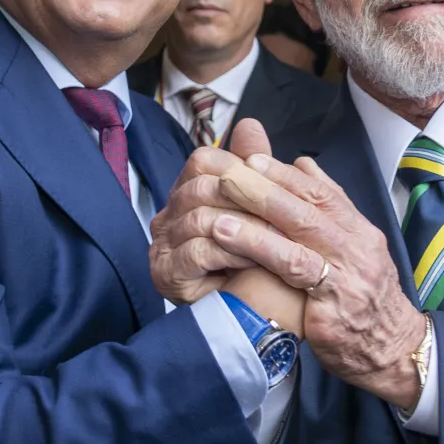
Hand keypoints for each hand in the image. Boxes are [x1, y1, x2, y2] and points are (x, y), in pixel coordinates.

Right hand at [149, 120, 305, 334]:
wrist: (266, 318)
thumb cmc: (266, 263)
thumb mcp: (265, 210)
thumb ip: (254, 167)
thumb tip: (250, 125)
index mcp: (188, 196)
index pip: (203, 160)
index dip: (239, 167)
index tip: (271, 182)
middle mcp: (168, 218)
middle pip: (199, 185)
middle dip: (245, 196)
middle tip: (281, 209)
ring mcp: (162, 246)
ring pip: (200, 214)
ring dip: (242, 223)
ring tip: (274, 234)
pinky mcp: (166, 274)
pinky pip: (197, 248)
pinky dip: (229, 249)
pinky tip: (253, 257)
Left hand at [209, 152, 425, 409]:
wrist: (393, 350)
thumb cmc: (364, 299)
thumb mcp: (355, 250)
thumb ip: (329, 209)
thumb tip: (302, 165)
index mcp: (359, 230)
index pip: (322, 192)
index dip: (285, 174)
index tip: (253, 159)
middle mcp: (357, 246)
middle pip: (308, 206)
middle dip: (265, 185)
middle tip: (230, 171)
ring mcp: (347, 274)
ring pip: (300, 233)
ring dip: (256, 215)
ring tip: (221, 202)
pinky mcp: (332, 304)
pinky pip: (294, 270)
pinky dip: (261, 250)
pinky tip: (230, 242)